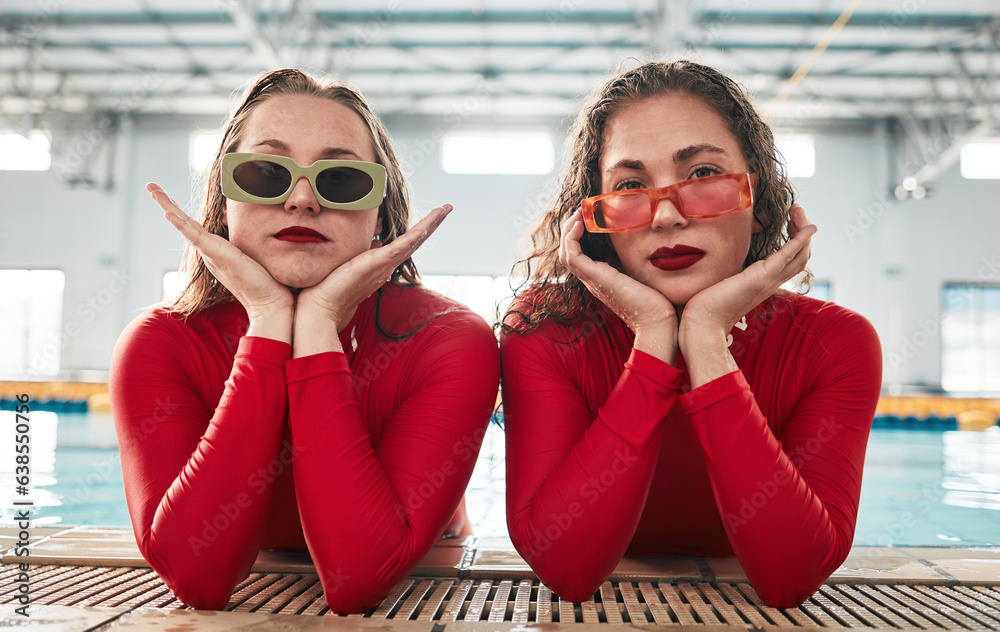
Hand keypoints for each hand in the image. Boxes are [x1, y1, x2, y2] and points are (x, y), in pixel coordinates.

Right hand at [148, 183, 293, 340]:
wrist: (271, 304)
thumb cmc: (269, 282)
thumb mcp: (257, 253)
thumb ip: (252, 240)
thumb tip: (264, 227)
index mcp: (216, 250)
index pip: (194, 225)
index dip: (180, 210)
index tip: (166, 195)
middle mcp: (209, 252)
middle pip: (183, 222)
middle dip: (165, 202)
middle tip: (150, 185)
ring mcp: (211, 254)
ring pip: (184, 225)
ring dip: (167, 205)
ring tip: (152, 189)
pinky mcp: (218, 255)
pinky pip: (195, 236)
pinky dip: (180, 224)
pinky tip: (168, 213)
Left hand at [291, 204, 452, 356]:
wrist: (320, 309)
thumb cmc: (325, 289)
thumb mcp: (343, 262)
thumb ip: (353, 252)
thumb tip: (358, 239)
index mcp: (379, 265)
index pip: (403, 244)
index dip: (417, 230)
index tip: (428, 219)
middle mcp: (386, 266)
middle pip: (415, 241)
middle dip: (432, 224)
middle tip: (446, 208)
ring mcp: (384, 265)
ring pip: (414, 241)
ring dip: (431, 224)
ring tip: (444, 209)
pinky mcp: (378, 263)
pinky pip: (402, 246)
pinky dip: (417, 234)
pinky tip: (427, 224)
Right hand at [560, 209, 677, 362]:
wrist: (658, 323)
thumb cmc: (659, 303)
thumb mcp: (647, 275)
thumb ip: (642, 260)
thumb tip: (652, 241)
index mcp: (602, 278)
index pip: (580, 252)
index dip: (580, 232)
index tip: (590, 214)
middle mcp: (593, 279)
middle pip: (568, 250)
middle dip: (571, 227)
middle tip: (582, 209)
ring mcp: (591, 279)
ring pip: (566, 251)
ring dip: (569, 228)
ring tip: (580, 212)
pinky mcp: (594, 278)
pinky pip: (571, 254)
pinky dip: (571, 237)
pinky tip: (581, 223)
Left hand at [679, 204, 816, 378]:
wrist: (701, 324)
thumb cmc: (703, 306)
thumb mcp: (719, 281)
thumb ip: (724, 271)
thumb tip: (713, 258)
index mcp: (761, 282)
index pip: (788, 260)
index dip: (794, 240)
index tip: (789, 220)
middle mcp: (770, 282)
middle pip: (800, 256)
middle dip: (802, 231)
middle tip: (797, 210)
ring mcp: (768, 280)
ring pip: (800, 255)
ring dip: (803, 231)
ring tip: (798, 210)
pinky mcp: (762, 277)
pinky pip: (789, 256)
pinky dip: (801, 240)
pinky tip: (809, 227)